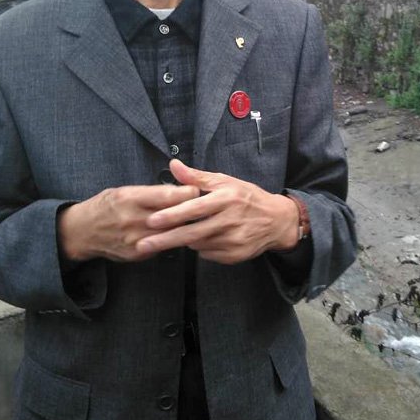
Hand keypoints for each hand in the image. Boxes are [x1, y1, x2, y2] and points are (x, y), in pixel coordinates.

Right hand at [57, 181, 201, 262]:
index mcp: (130, 199)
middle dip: (191, 210)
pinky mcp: (138, 254)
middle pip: (173, 216)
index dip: (187, 192)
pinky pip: (162, 245)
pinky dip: (172, 238)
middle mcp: (133, 220)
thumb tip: (178, 188)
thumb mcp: (124, 190)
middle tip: (205, 205)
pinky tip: (180, 233)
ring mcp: (136, 240)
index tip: (197, 189)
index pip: (167, 196)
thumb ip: (150, 192)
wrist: (83, 231)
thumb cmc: (106, 205)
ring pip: (171, 233)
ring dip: (185, 226)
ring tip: (197, 219)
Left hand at [135, 159, 299, 264]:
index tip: (152, 220)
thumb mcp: (225, 181)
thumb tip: (173, 164)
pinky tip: (204, 239)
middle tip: (143, 244)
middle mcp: (230, 220)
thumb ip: (197, 177)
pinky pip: (208, 254)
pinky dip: (201, 248)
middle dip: (166, 239)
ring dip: (184, 241)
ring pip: (198, 244)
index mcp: (226, 198)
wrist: (277, 220)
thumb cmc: (247, 197)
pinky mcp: (235, 255)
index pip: (195, 208)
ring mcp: (234, 240)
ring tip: (174, 235)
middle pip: (192, 233)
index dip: (172, 215)